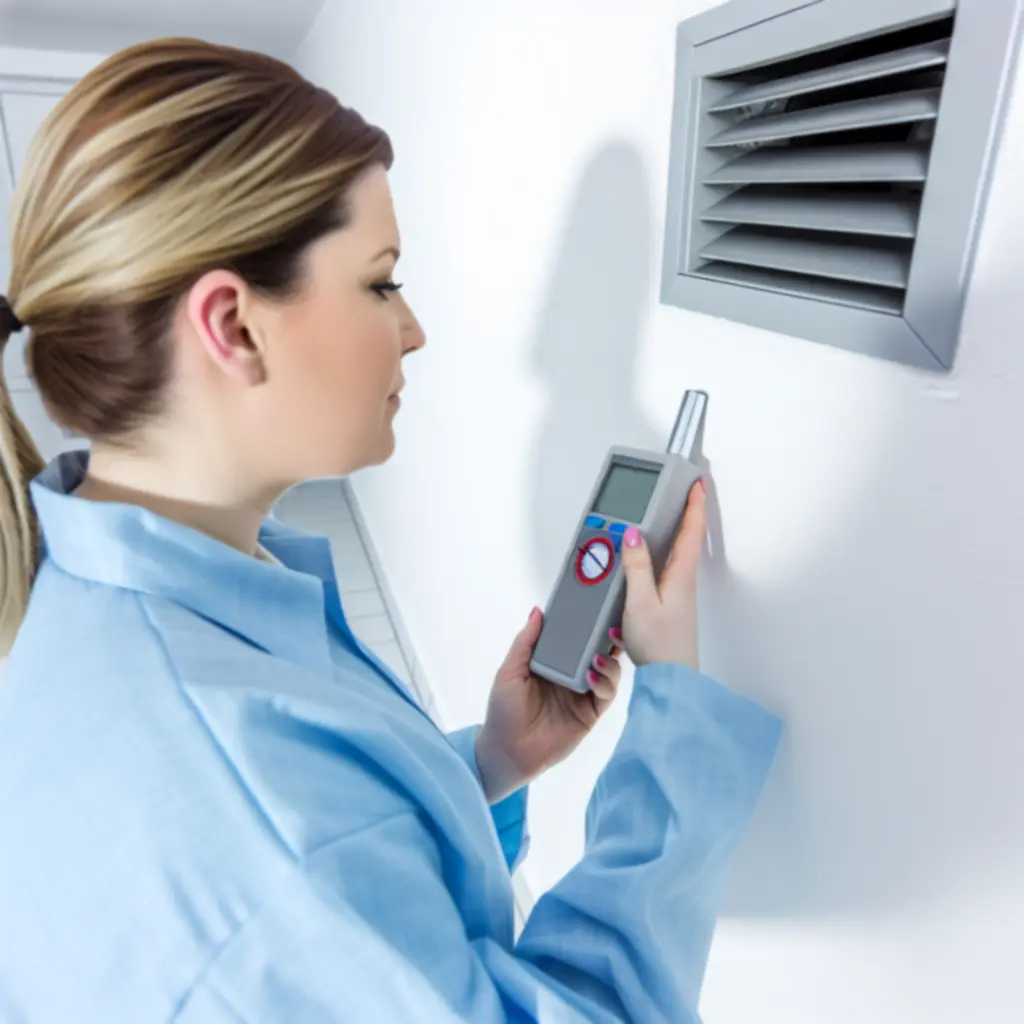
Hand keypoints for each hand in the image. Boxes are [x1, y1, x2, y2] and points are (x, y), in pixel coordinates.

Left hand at [473, 610, 622, 803]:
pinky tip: (591, 676)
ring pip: (609, 671)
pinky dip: (604, 683)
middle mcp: (572, 675)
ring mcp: (584, 694)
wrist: (508, 751)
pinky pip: (607, 694)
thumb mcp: (510, 671)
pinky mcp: (591, 713)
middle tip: (611, 627)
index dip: (588, 624)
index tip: (597, 607)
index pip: (576, 638)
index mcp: (554, 662)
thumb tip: (537, 611)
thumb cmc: (504, 710)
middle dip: (609, 639)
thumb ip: (526, 642)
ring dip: (609, 660)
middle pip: (599, 651)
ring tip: (598, 656)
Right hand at [619, 478, 706, 668]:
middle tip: (685, 492)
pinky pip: (666, 571)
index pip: (692, 532)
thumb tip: (633, 535)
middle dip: (686, 514)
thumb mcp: (640, 602)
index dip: (695, 505)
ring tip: (665, 516)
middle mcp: (683, 583)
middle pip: (687, 540)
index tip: (698, 483)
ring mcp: (678, 595)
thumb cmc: (660, 646)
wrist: (671, 680)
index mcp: (680, 576)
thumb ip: (636, 566)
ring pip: (676, 556)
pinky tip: (648, 559)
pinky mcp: (670, 607)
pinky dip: (660, 556)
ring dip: (673, 534)